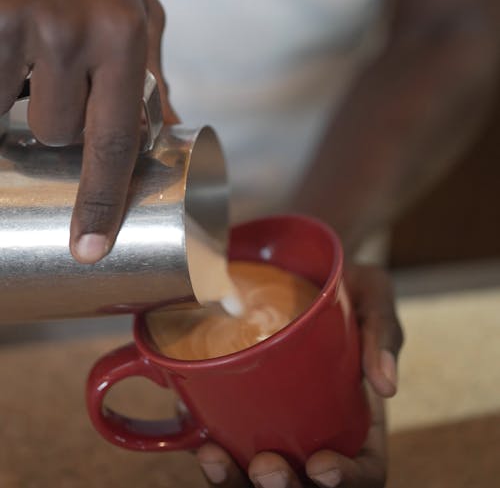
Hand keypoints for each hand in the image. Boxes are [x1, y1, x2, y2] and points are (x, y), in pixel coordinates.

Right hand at [0, 0, 176, 262]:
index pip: (117, 138)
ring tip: (21, 40)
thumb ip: (150, 64)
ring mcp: (21, 23)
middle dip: (52, 123)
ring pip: (9, 117)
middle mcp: (78, 31)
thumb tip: (168, 128)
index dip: (102, 201)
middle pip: (60, 134)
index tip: (90, 247)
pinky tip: (3, 28)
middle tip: (47, 76)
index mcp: (129, 31)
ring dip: (12, 99)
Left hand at [196, 264, 402, 487]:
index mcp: (361, 421)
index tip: (321, 465)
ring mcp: (278, 431)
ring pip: (257, 482)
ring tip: (216, 458)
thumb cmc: (343, 285)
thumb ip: (382, 334)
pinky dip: (213, 460)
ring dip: (235, 484)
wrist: (300, 264)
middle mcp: (319, 436)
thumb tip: (387, 385)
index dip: (347, 482)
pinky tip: (201, 442)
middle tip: (265, 466)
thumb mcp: (373, 297)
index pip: (366, 472)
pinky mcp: (241, 417)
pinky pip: (228, 453)